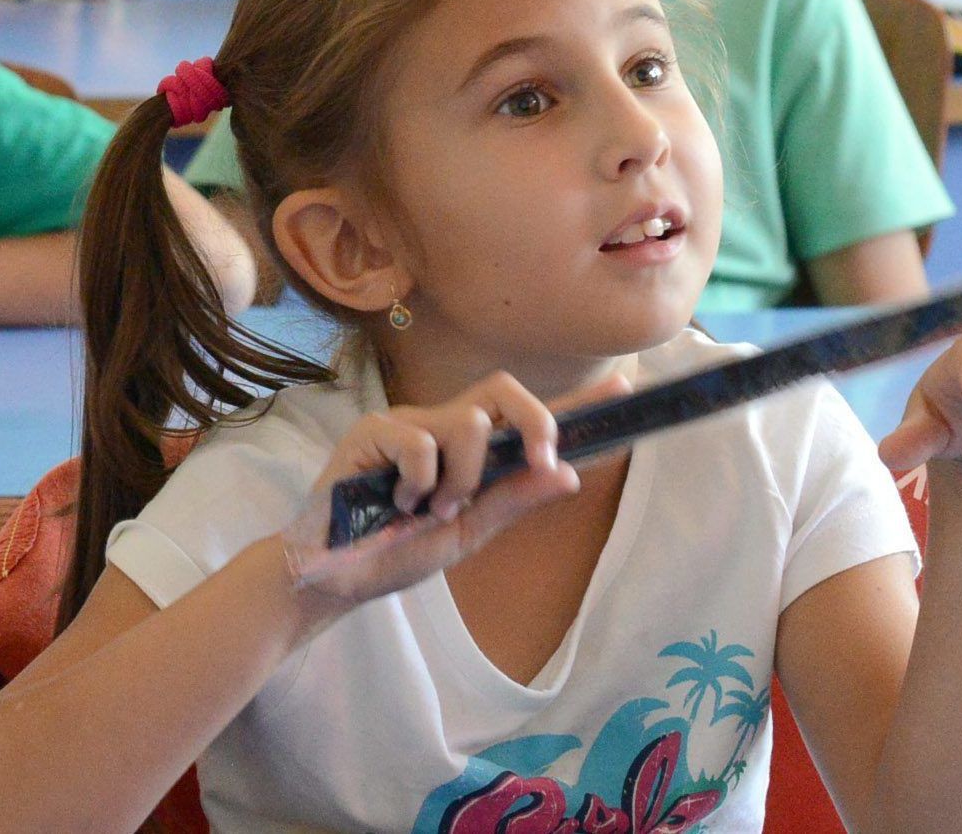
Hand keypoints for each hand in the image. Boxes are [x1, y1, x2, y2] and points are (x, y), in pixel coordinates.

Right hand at [272, 370, 627, 618]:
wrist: (337, 575)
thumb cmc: (397, 550)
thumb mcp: (468, 534)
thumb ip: (512, 502)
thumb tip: (571, 475)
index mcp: (468, 452)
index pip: (526, 419)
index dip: (574, 405)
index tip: (624, 387)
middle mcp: (440, 426)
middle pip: (502, 391)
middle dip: (535, 422)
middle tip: (540, 463)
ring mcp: (406, 424)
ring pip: (469, 423)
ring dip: (465, 478)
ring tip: (433, 510)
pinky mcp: (372, 431)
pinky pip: (420, 441)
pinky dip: (420, 482)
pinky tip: (396, 502)